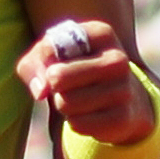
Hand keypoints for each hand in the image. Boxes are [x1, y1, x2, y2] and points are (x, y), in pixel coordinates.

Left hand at [17, 18, 152, 145]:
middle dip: (53, 86)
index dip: (44, 62)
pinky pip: (78, 124)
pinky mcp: (123, 117)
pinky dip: (75, 123)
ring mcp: (124, 89)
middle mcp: (117, 59)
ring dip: (63, 106)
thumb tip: (41, 91)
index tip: (55, 63)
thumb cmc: (76, 70)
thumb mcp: (52, 57)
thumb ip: (34, 63)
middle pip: (58, 77)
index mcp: (101, 34)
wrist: (123, 97)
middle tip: (64, 86)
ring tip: (79, 99)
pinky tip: (89, 114)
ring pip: (66, 103)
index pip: (52, 47)